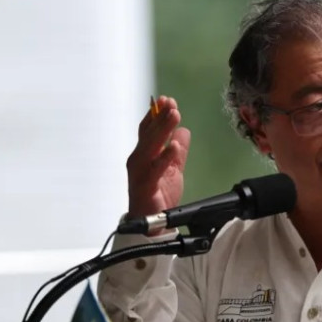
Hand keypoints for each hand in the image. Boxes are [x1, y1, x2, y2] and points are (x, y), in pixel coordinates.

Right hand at [125, 96, 191, 228]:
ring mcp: (140, 172)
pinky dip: (165, 157)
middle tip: (171, 103)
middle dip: (160, 117)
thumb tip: (183, 131)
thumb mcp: (173, 168)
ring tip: (174, 115)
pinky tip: (175, 147)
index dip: (156, 114)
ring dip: (163, 130)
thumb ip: (178, 150)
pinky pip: (156, 169)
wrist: (151, 221)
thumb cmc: (158, 195)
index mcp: (143, 154)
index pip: (148, 129)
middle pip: (149, 133)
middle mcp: (138, 160)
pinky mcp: (145, 185)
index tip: (167, 100)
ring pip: (150, 146)